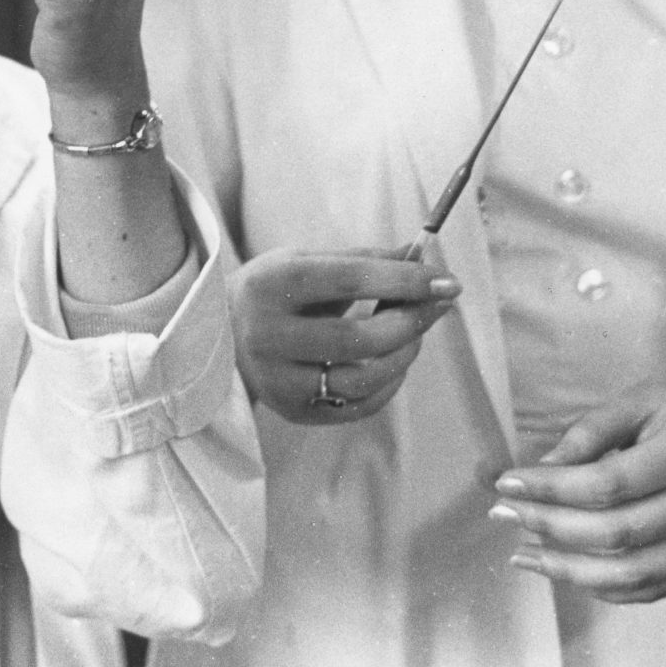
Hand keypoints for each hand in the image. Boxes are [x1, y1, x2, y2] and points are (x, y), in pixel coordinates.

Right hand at [229, 247, 457, 424]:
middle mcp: (267, 336)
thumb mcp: (305, 261)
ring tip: (415, 335)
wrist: (217, 335)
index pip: (348, 280)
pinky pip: (357, 406)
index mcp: (271, 284)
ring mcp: (277, 380)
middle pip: (358, 337)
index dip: (404, 280)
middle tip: (440, 305)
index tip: (449, 280)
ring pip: (361, 379)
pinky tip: (394, 361)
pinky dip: (388, 384)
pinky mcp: (291, 410)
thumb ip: (364, 260)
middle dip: (411, 321)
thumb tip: (425, 256)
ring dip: (403, 355)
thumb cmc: (274, 289)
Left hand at [490, 370, 665, 603]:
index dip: (551, 489)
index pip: (607, 484)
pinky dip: (605, 588)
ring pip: (632, 573)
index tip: (507, 484)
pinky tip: (567, 571)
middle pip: (616, 533)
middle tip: (503, 516)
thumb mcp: (640, 398)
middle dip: (550, 528)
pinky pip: (652, 589)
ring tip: (524, 554)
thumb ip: (590, 432)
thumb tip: (542, 468)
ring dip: (569, 570)